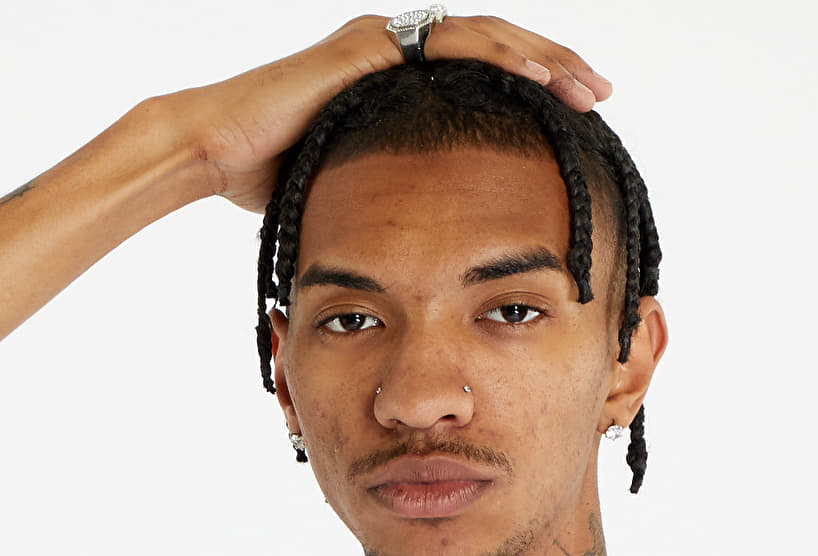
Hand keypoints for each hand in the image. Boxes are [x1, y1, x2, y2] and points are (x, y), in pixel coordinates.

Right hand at [169, 13, 612, 213]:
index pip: (482, 84)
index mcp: (400, 90)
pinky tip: (543, 81)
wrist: (216, 154)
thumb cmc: (268, 183)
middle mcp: (399, 57)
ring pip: (486, 40)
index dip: (531, 97)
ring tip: (588, 88)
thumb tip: (422, 252)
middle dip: (554, 71)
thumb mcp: (352, 196)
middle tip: (601, 96)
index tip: (576, 123)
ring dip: (543, 61)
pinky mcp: (374, 45)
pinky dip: (503, 59)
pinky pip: (455, 46)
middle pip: (496, 55)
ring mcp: (387, 44)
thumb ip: (391, 201)